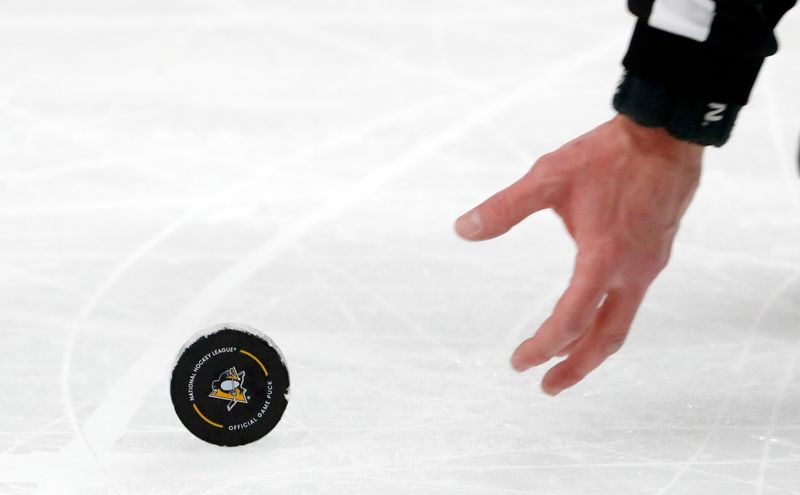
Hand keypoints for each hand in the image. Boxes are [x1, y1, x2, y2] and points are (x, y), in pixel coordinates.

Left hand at [455, 114, 702, 395]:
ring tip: (565, 361)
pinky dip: (608, 321)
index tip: (518, 362)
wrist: (666, 135)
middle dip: (575, 368)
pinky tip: (591, 314)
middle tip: (546, 387)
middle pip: (606, 339)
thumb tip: (462, 231)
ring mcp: (649, 265)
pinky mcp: (656, 254)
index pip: (571, 319)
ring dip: (593, 349)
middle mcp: (632, 271)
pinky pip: (632, 301)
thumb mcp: (548, 177)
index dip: (543, 346)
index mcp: (603, 257)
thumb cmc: (607, 155)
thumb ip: (504, 208)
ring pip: (622, 323)